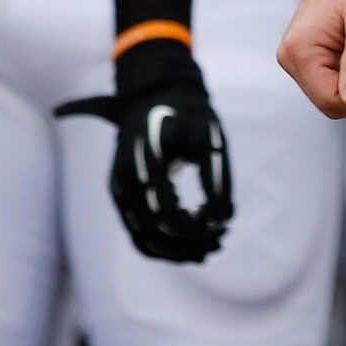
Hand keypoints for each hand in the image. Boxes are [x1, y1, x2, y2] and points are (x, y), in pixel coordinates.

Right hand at [57, 40, 232, 261]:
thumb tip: (225, 217)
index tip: (222, 227)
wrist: (154, 94)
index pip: (167, 215)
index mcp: (143, 164)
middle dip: (191, 244)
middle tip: (222, 239)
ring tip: (213, 246)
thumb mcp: (207, 134)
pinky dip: (166, 246)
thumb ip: (216, 174)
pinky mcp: (123, 198)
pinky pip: (139, 234)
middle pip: (155, 234)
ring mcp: (120, 192)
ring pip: (145, 241)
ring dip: (179, 251)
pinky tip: (194, 247)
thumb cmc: (186, 112)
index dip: (197, 229)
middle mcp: (125, 182)